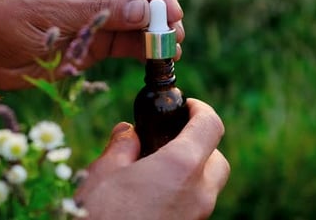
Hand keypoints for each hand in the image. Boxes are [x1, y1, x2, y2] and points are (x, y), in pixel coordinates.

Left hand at [0, 0, 183, 89]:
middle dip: (160, 11)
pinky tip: (160, 56)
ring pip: (139, 20)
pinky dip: (145, 49)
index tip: (172, 11)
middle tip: (174, 32)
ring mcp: (100, 14)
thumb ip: (101, 11)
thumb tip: (146, 11)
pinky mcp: (100, 40)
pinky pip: (129, 42)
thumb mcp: (54, 13)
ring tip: (172, 48)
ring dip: (157, 33)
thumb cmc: (10, 23)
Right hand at [75, 99, 229, 219]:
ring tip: (158, 169)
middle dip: (201, 144)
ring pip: (209, 186)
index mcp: (181, 167)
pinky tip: (155, 196)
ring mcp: (197, 218)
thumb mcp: (103, 173)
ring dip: (194, 171)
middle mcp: (199, 194)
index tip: (187, 106)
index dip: (201, 109)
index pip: (211, 125)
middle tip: (172, 140)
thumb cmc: (97, 216)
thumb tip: (128, 132)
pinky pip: (196, 206)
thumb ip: (122, 146)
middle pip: (218, 159)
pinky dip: (186, 193)